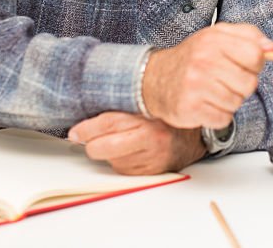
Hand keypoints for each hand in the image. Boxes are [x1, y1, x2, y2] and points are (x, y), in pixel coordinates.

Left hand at [68, 111, 204, 174]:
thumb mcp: (147, 102)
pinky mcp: (153, 171)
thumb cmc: (167, 116)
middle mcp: (151, 138)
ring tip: (124, 141)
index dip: (86, 129)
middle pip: (103, 147)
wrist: (196, 133)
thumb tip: (89, 116)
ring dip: (110, 154)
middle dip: (92, 145)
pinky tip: (132, 151)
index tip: (75, 132)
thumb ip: (121, 104)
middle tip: (90, 139)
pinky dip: (122, 162)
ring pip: (112, 161)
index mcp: (148, 115)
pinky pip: (125, 171)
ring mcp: (152, 157)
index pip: (108, 123)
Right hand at [142, 23, 272, 129]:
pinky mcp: (190, 108)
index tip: (245, 65)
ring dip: (230, 100)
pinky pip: (224, 118)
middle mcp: (203, 61)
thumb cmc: (193, 58)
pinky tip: (207, 104)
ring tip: (214, 91)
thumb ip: (249, 35)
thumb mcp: (218, 36)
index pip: (255, 55)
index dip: (255, 63)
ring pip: (237, 102)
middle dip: (243, 85)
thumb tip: (272, 47)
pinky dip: (219, 115)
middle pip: (249, 83)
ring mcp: (195, 85)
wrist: (155, 79)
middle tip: (227, 80)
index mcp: (213, 40)